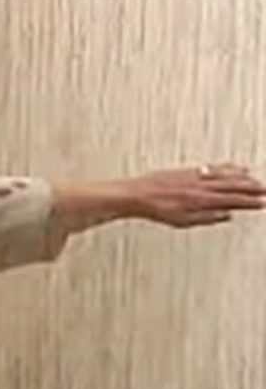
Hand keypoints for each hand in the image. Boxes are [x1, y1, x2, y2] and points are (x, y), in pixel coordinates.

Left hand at [121, 163, 265, 227]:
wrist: (136, 195)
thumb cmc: (155, 209)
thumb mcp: (182, 222)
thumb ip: (206, 218)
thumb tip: (226, 215)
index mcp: (201, 199)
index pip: (232, 200)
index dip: (249, 202)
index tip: (262, 203)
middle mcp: (200, 185)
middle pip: (232, 185)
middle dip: (251, 188)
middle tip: (265, 190)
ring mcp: (194, 176)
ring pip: (225, 174)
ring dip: (242, 177)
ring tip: (255, 179)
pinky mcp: (188, 171)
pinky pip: (213, 167)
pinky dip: (227, 167)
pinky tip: (233, 167)